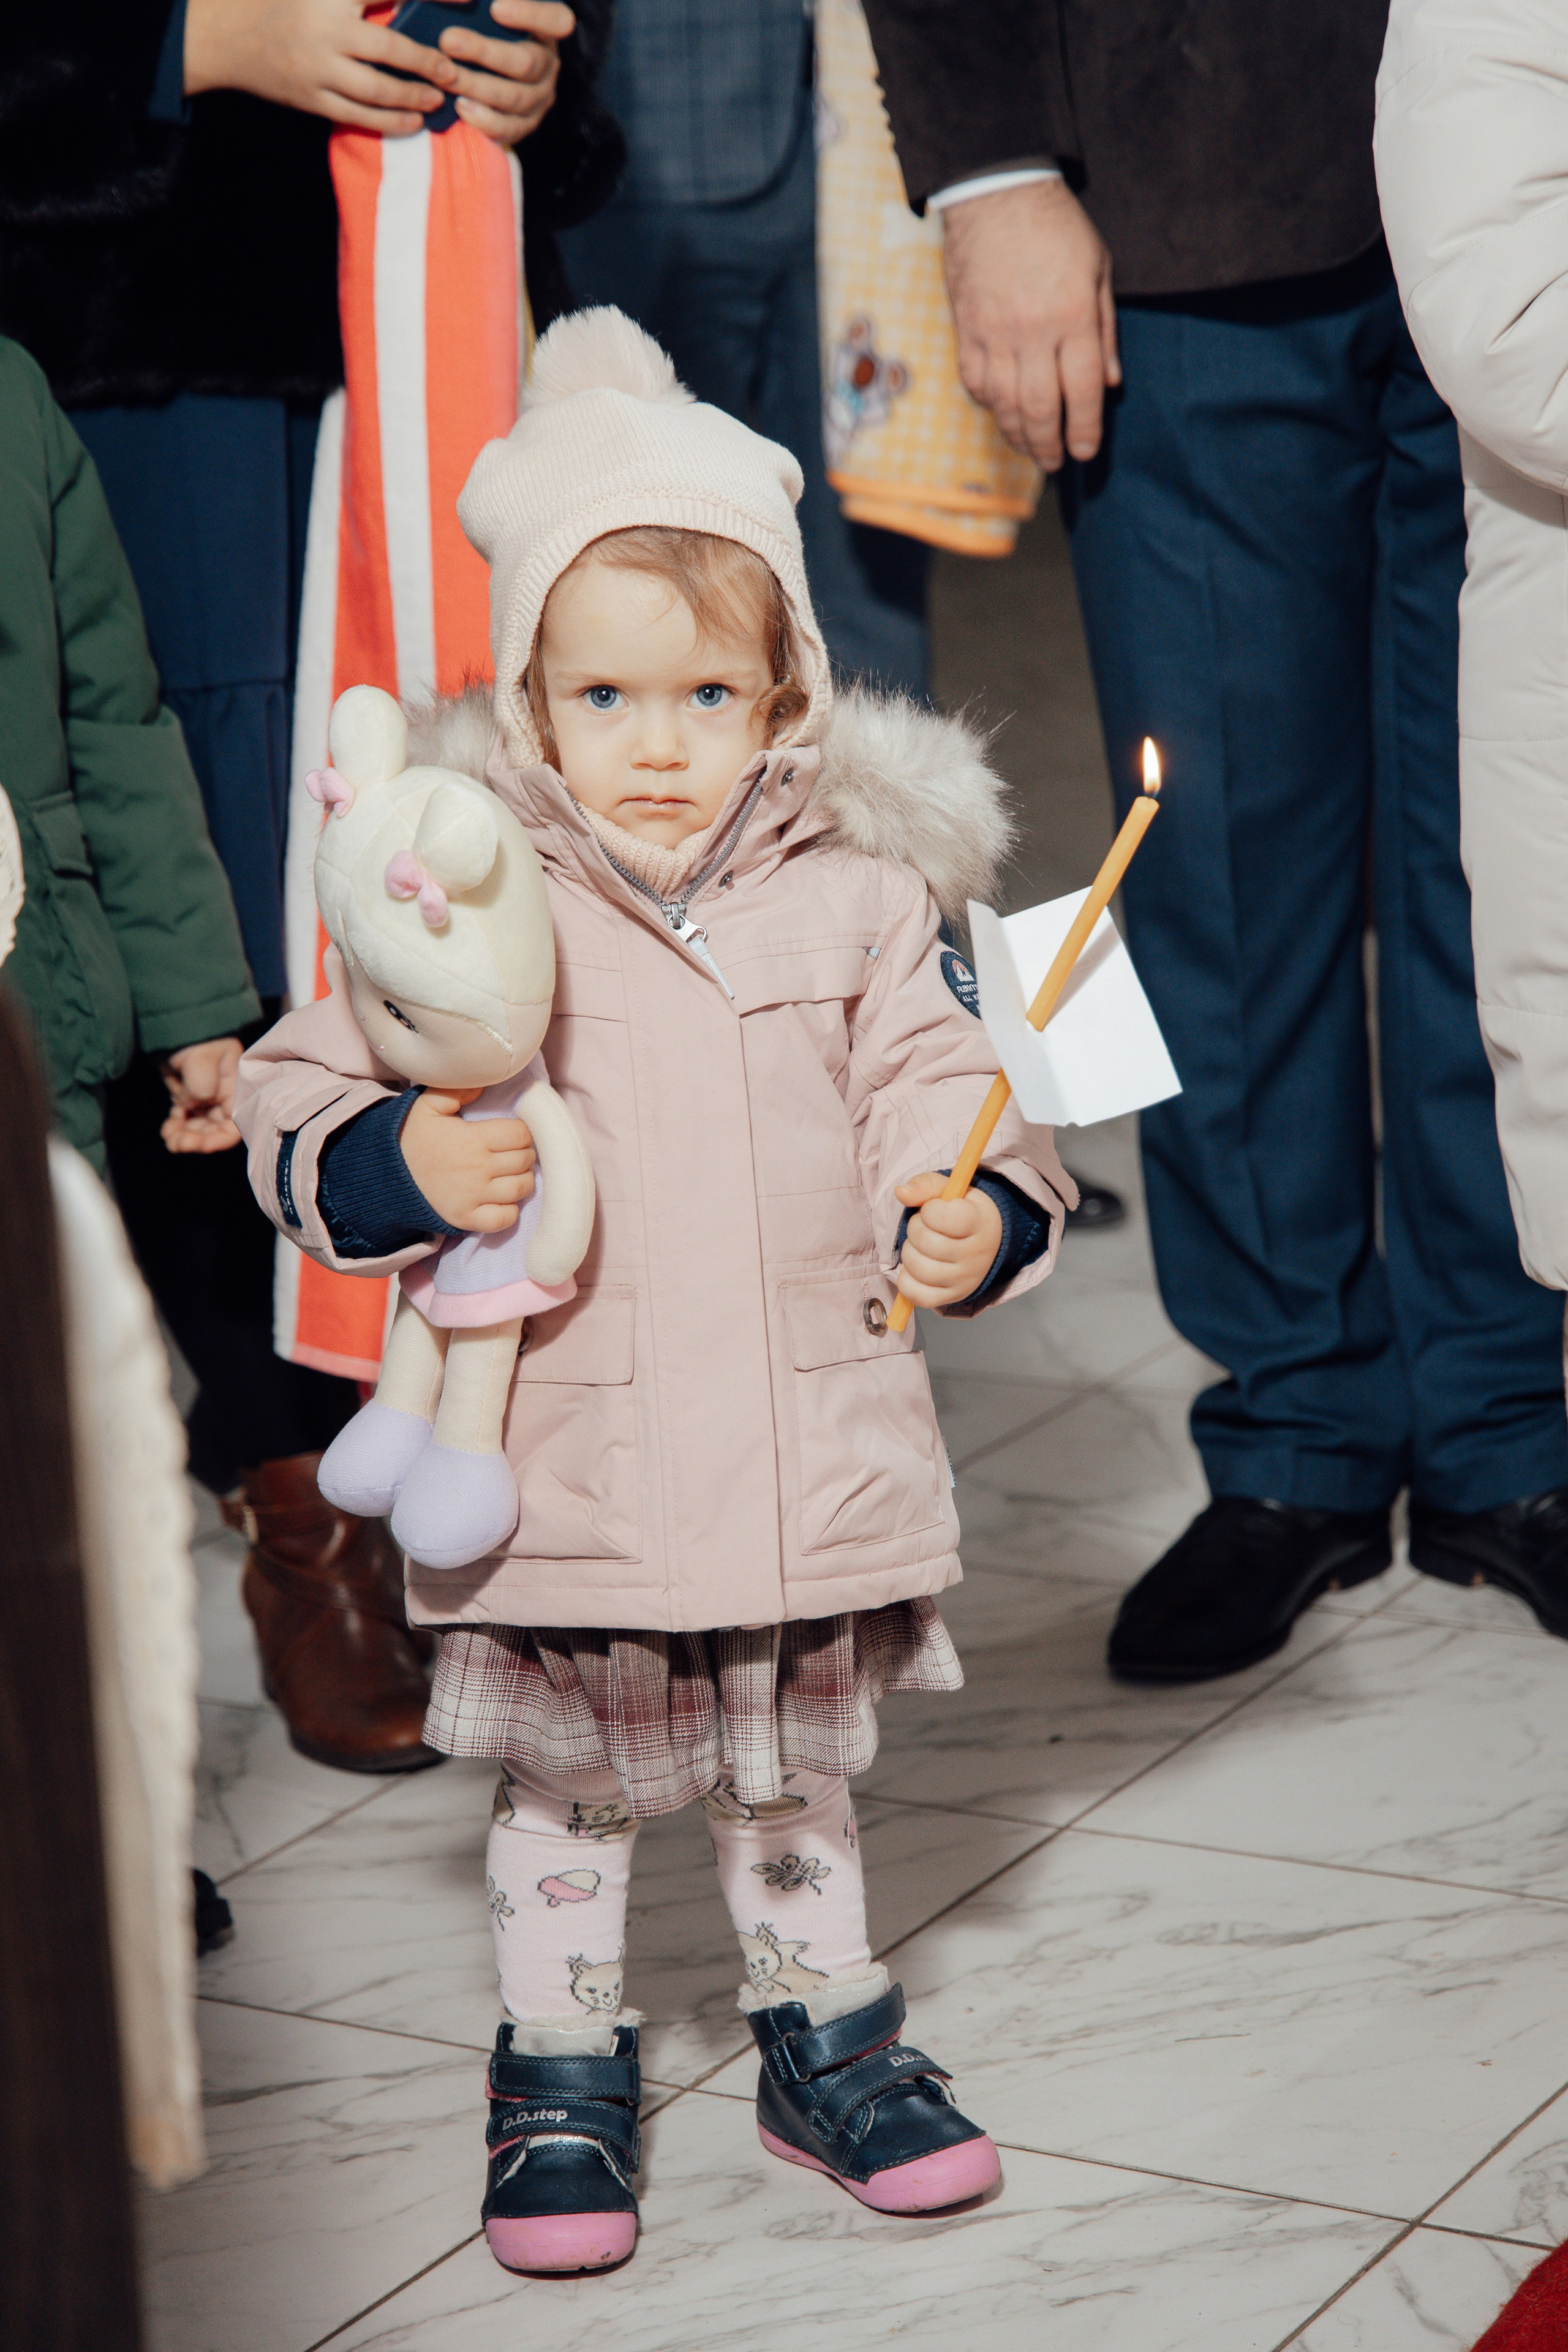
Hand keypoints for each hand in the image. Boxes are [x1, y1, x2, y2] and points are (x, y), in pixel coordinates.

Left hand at [160, 1038, 242, 1154]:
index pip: (235, 1125)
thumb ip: (200, 1087)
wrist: (177, 1024)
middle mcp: (223, 1098)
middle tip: (180, 1144)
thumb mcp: (201, 1060)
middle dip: (198, 1140)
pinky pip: (184, 1120)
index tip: (200, 1145)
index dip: (219, 1139)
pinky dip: (176, 1128)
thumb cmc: (196, 1038)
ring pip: (199, 1128)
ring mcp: (206, 1098)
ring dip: (185, 1138)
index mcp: (236, 1090)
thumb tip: (192, 1105)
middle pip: (215, 1130)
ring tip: (170, 1139)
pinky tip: (167, 1131)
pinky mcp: (188, 1096)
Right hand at [185, 0, 460, 135]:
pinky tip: (413, 123)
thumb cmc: (282, 1)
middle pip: (390, 46)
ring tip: (437, 99)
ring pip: (377, 89)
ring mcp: (317, 68)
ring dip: (413, 96)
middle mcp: (325, 28)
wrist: (226, 35)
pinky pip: (358, 117)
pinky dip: (390, 122)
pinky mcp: (310, 99)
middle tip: (453, 69)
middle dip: (428, 61)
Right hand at [400, 1088, 535, 1230]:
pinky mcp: (466, 1218)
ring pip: (520, 1188)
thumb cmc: (410, 1137)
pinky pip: (504, 1219)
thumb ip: (456, 1090)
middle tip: (514, 1151)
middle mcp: (478, 1169)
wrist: (385, 1174)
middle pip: (524, 1160)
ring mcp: (473, 1197)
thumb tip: (483, 1085)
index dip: (522, 1131)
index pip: (520, 1134)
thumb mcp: (426, 1105)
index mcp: (473, 1139)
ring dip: (523, 1179)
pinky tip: (502, 1199)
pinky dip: (510, 1210)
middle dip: (524, 1153)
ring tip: (513, 1172)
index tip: (513, 1132)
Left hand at [432, 0, 571, 145]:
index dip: (530, 15)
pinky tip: (459, 106)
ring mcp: (540, 98)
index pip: (557, 20)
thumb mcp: (489, 8)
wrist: (487, 66)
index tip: (495, 8)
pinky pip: (509, 128)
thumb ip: (478, 2)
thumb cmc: (487, 25)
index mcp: (548, 30)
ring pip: (515, 97)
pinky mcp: (525, 124)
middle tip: (447, 40)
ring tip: (446, 75)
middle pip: (526, 62)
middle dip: (484, 52)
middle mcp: (549, 65)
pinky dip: (483, 120)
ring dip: (476, 86)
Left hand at [893, 1174, 1002, 1309]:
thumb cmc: (961, 1212)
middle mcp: (977, 1254)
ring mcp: (966, 1279)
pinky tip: (914, 1269)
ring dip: (909, 1253)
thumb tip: (901, 1192)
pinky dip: (907, 1282)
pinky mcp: (952, 1297)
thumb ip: (925, 1185)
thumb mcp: (949, 1191)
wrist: (985, 1241)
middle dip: (915, 1229)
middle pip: (926, 1243)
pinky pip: (918, 1295)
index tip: (934, 1209)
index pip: (942, 1217)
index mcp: (979, 1222)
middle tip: (925, 1227)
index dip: (928, 1210)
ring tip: (920, 1247)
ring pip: (919, 1269)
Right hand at [941, 178, 1120, 470]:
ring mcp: (995, 333)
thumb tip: (1109, 384)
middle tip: (1054, 462)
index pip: (1081, 390)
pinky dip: (989, 404)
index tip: (1084, 451)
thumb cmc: (1056, 228)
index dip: (1083, 429)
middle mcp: (1033, 331)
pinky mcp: (967, 329)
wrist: (997, 192)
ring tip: (1029, 449)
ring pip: (1004, 403)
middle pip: (1039, 407)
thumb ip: (1105, 329)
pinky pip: (975, 382)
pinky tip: (1001, 412)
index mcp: (1073, 316)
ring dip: (1017, 434)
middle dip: (1049, 443)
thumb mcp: (1099, 269)